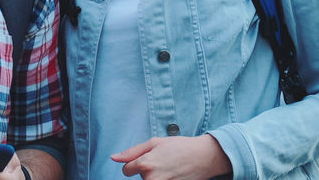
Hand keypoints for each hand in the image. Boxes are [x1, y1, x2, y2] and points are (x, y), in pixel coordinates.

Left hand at [111, 135, 231, 179]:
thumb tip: (114, 158)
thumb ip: (132, 152)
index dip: (133, 164)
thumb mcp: (154, 143)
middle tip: (161, 162)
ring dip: (155, 177)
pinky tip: (173, 174)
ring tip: (168, 168)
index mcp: (146, 164)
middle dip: (146, 171)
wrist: (204, 157)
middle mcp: (152, 179)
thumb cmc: (180, 146)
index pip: (126, 170)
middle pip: (140, 178)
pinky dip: (165, 179)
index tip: (146, 160)